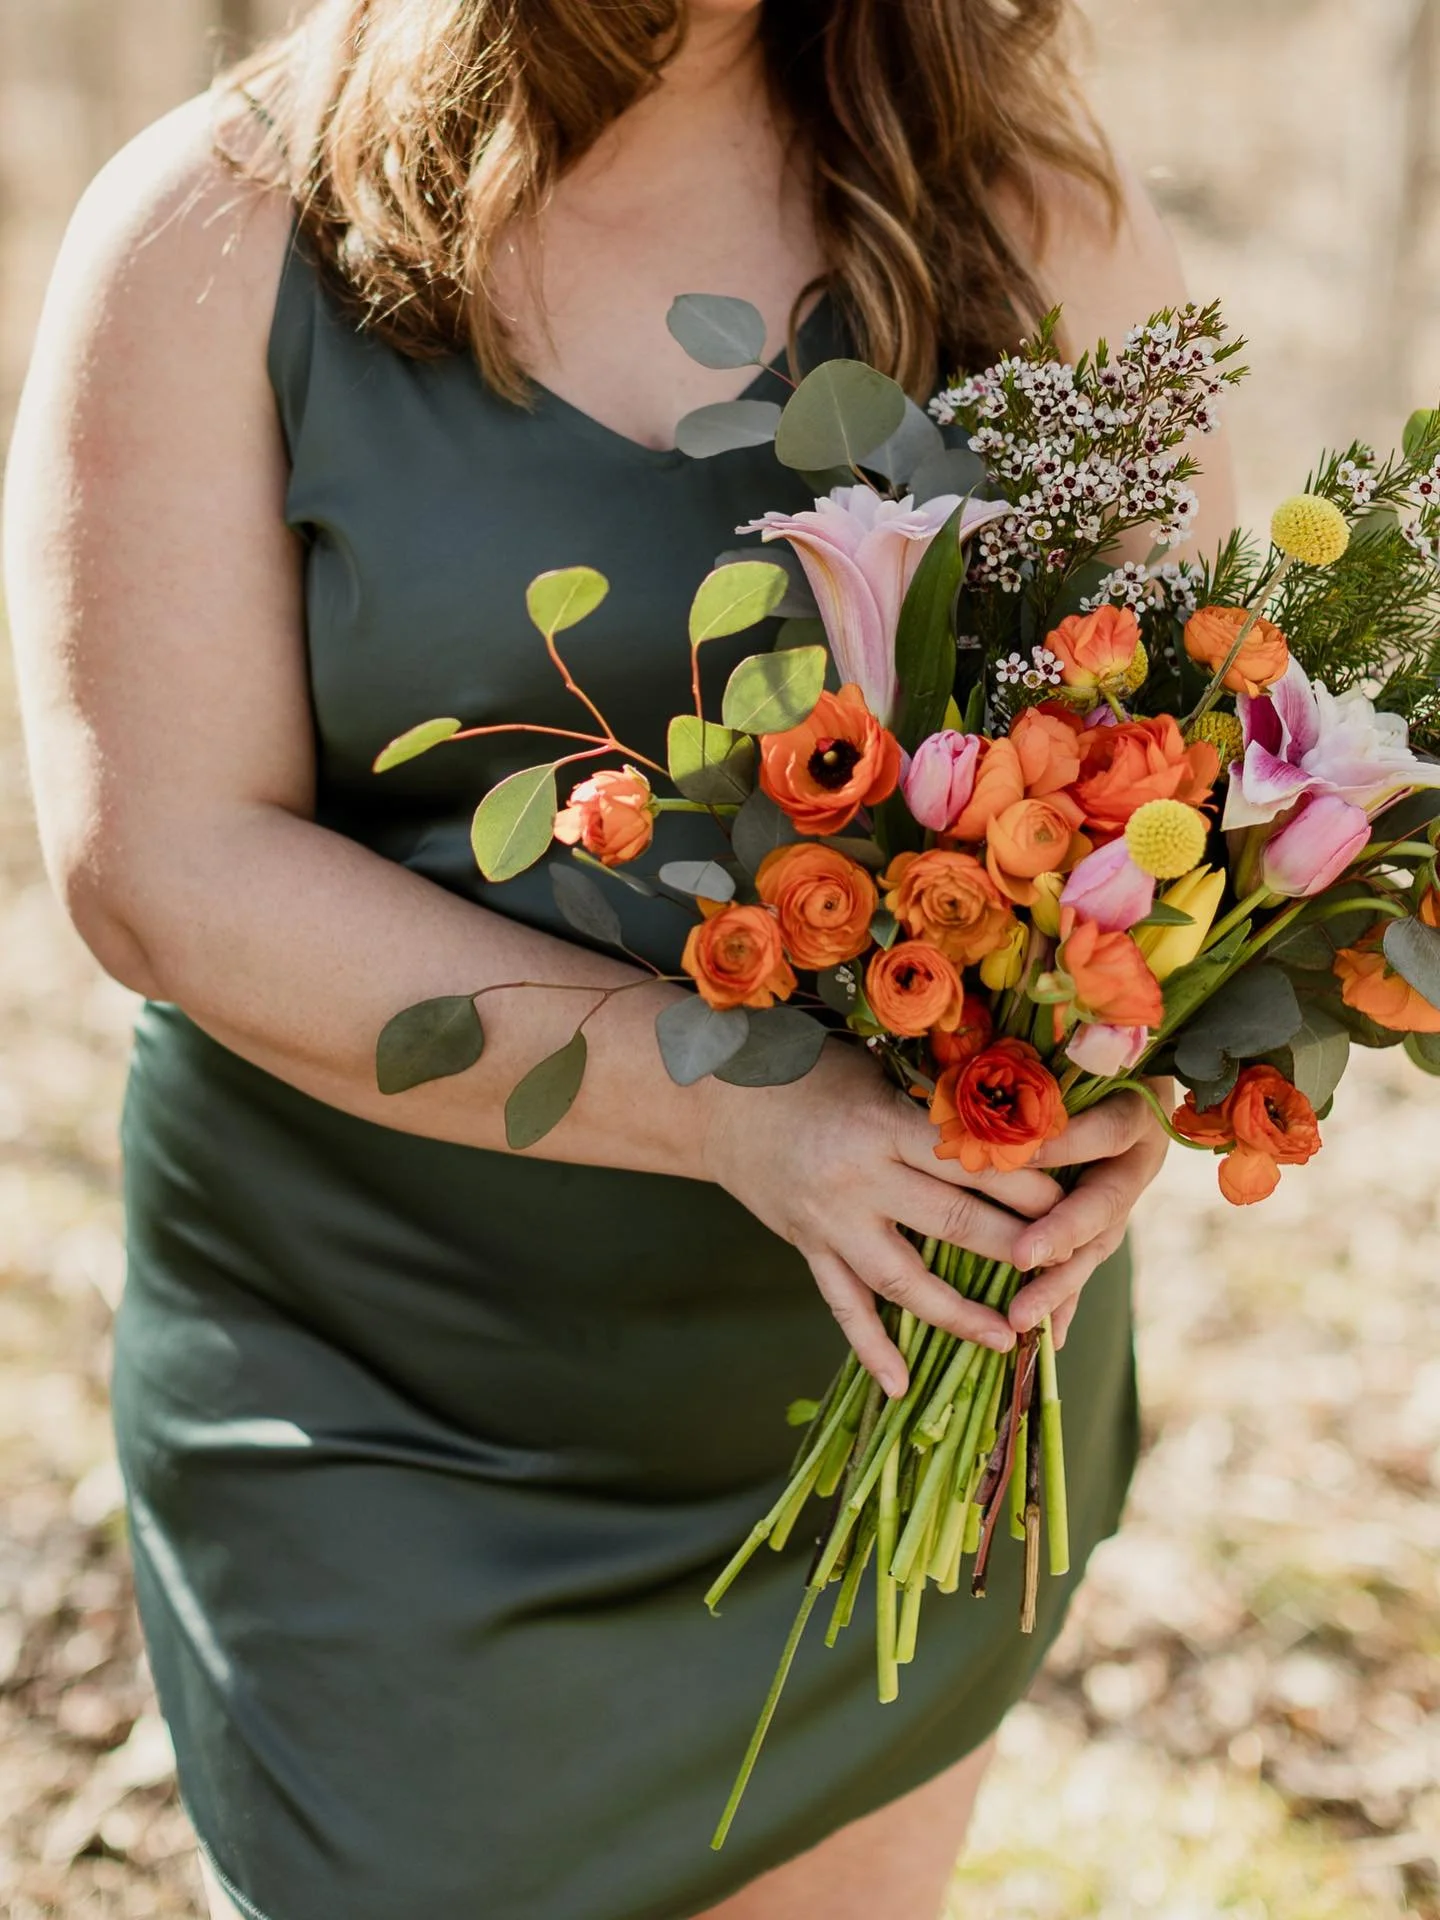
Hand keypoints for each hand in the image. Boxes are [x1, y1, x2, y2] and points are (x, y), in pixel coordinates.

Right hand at [703, 1045, 1061, 1396]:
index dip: (1025, 1181)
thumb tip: (1016, 1124)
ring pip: (902, 1279)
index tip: (1073, 1196)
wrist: (712, 1099)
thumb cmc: (807, 1071)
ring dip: (959, 1313)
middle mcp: (856, 1178)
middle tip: (1067, 1266)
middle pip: (950, 1220)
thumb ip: (930, 1104)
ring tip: (1009, 1339)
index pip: (967, 1159)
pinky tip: (902, 1386)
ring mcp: (828, 1221)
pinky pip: (842, 1305)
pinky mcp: (807, 1247)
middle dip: (1014, 1245)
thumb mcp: (872, 1072)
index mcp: (880, 1124)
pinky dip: (871, 1348)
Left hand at [1007, 1082, 1171, 1346]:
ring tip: (1022, 1318)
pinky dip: (1064, 1303)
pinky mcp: (1107, 1225)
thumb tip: (982, 1090)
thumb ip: (1040, 1076)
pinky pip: (1086, 1268)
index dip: (1066, 1144)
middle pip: (1104, 1203)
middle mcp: (1136, 1160)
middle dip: (1062, 1235)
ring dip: (1059, 1284)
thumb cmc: (1080, 1052)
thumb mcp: (1070, 1056)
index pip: (1105, 1130)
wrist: (1126, 1073)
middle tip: (1024, 1258)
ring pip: (1096, 1246)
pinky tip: (1046, 1340)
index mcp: (1134, 1110)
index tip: (1020, 1153)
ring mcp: (1124, 1196)